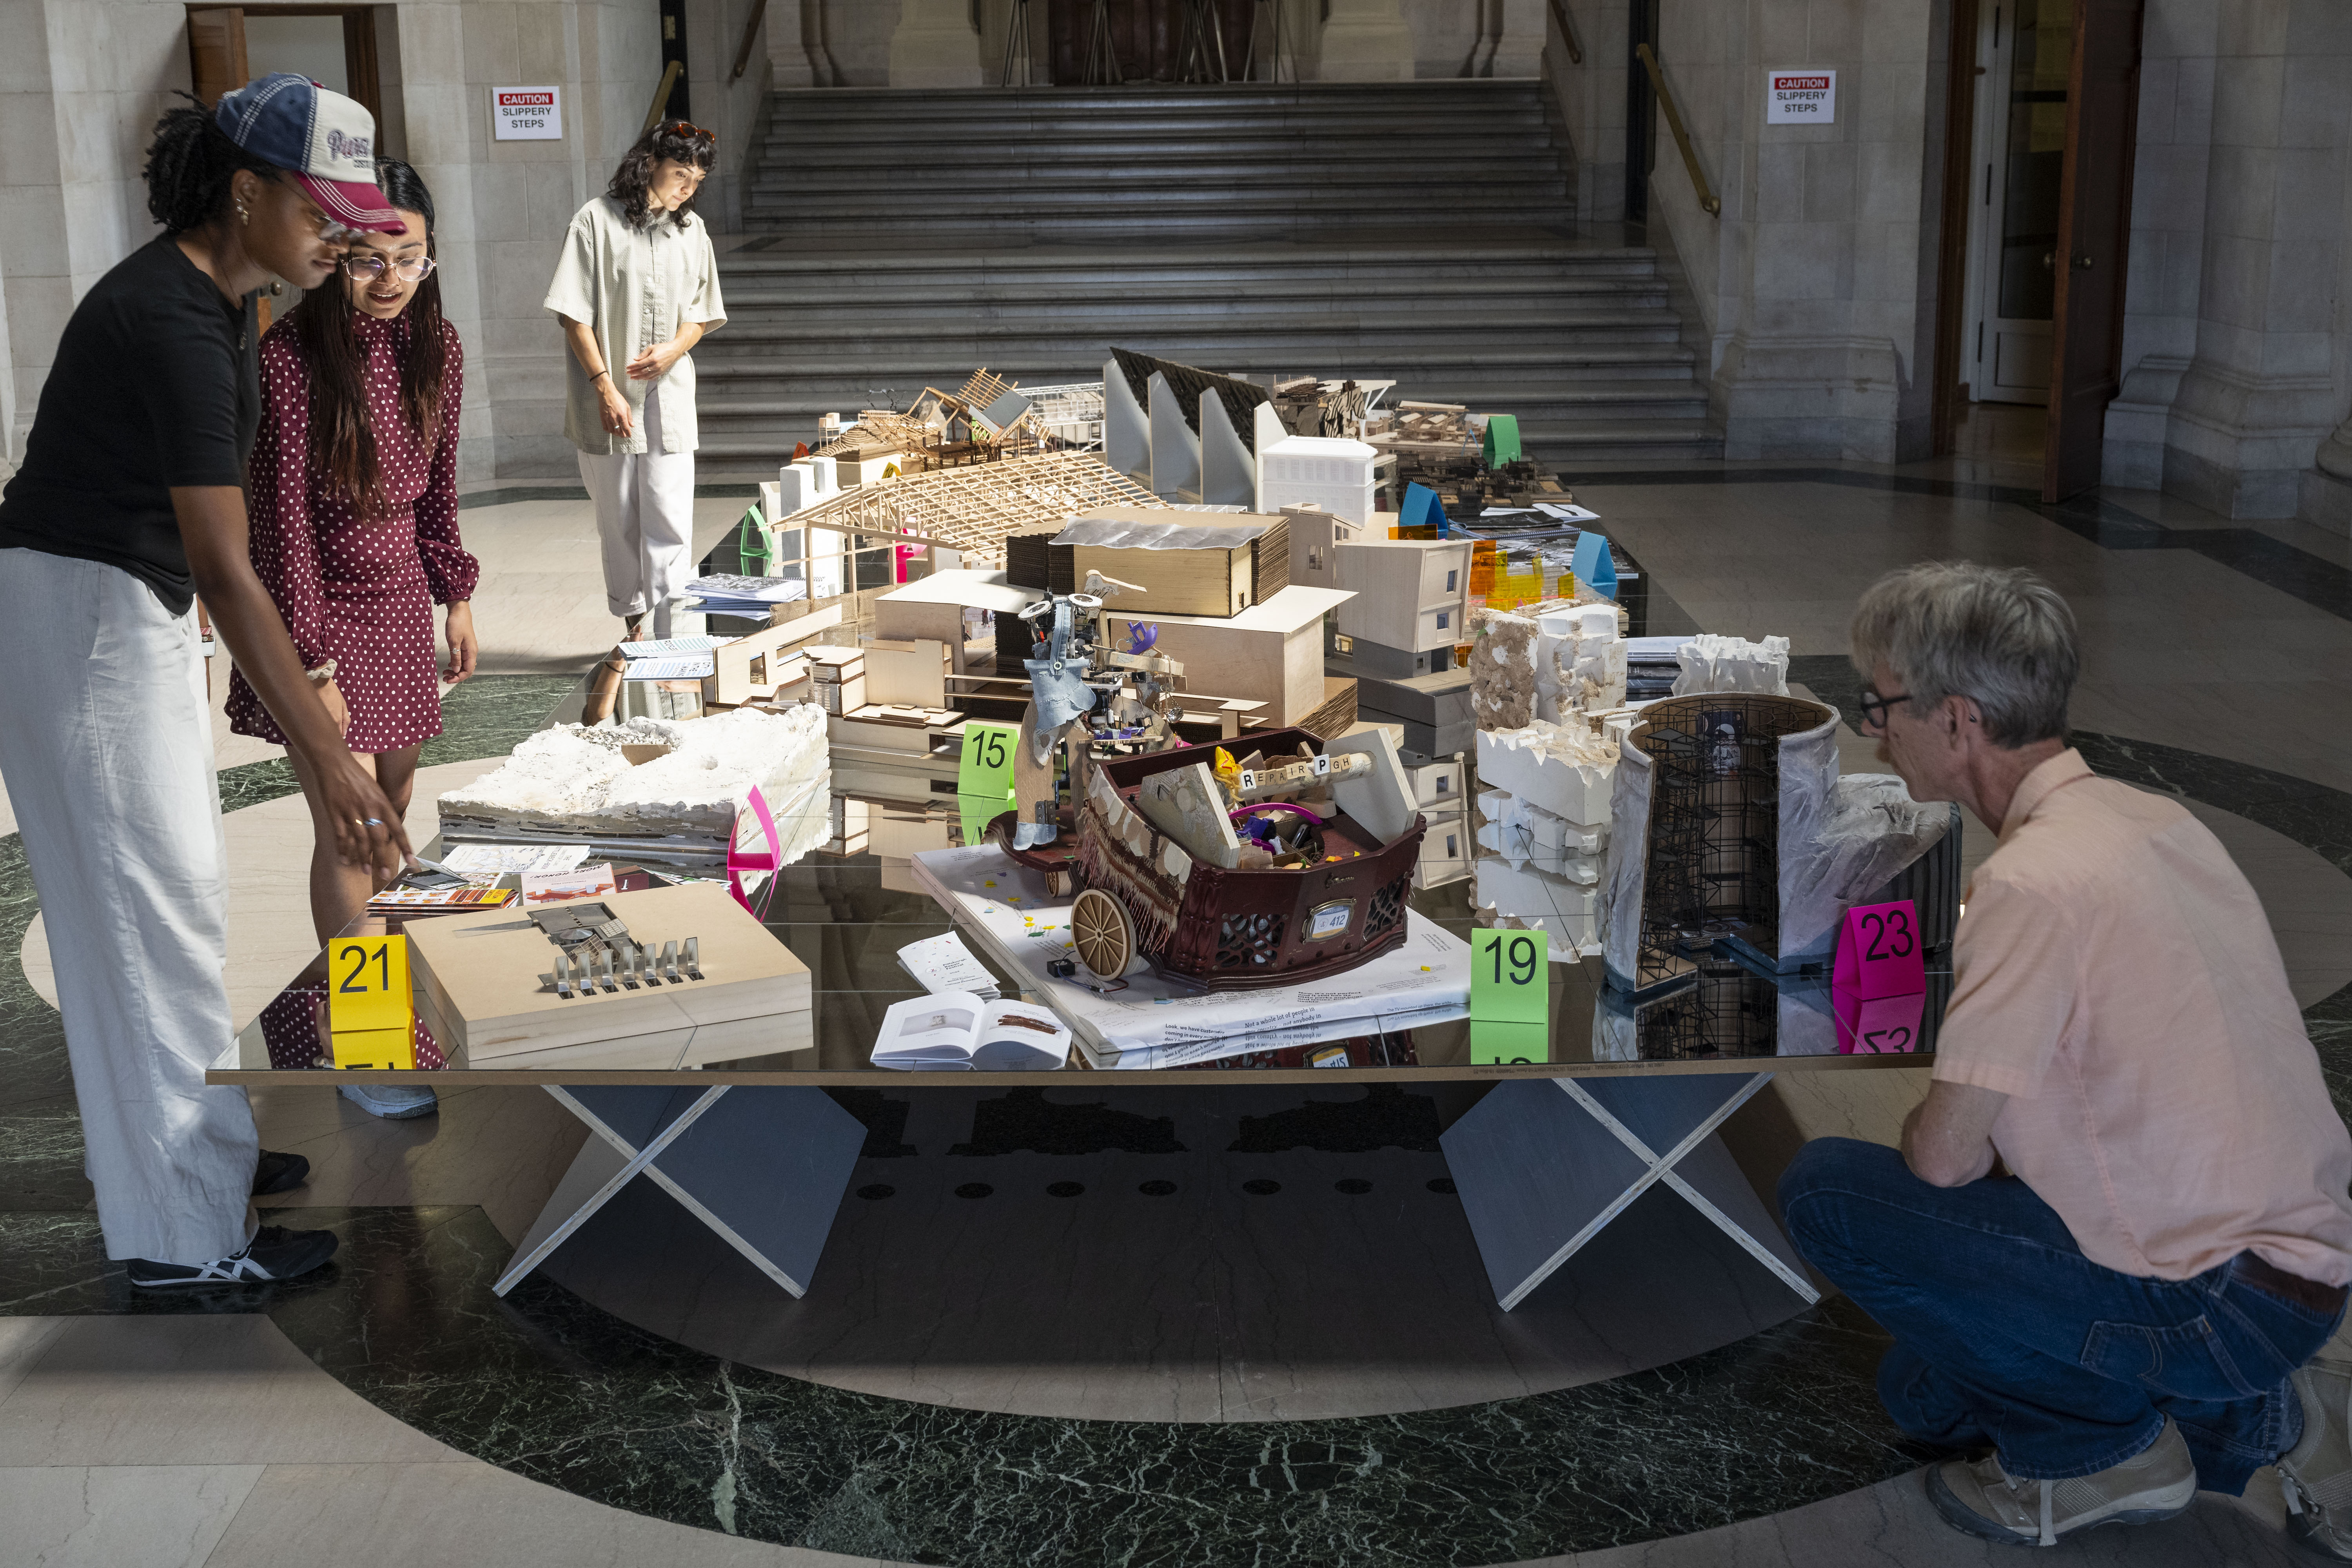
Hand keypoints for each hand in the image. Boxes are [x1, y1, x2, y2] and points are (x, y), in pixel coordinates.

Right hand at [316, 754, 410, 886]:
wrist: (334, 761)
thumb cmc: (357, 776)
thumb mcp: (375, 790)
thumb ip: (382, 809)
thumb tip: (388, 828)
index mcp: (382, 803)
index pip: (398, 829)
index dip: (405, 846)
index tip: (412, 861)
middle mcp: (369, 808)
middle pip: (379, 838)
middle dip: (383, 858)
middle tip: (386, 875)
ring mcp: (351, 811)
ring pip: (360, 840)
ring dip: (363, 857)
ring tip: (366, 871)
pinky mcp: (335, 812)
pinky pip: (341, 835)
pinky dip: (343, 849)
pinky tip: (345, 860)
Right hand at [317, 676, 350, 735]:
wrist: (318, 682)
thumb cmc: (333, 692)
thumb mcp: (343, 704)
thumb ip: (346, 719)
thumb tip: (344, 734)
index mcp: (336, 719)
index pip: (338, 735)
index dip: (338, 737)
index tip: (337, 737)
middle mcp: (327, 721)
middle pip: (329, 734)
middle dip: (330, 735)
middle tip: (329, 731)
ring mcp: (317, 718)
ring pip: (321, 729)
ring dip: (322, 730)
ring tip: (322, 724)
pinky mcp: (309, 715)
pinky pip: (314, 723)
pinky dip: (316, 724)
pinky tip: (315, 720)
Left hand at [443, 602, 477, 683]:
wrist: (459, 612)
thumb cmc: (457, 625)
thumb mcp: (453, 642)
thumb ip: (455, 657)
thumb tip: (456, 670)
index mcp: (471, 652)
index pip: (468, 671)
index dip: (459, 677)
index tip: (448, 680)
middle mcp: (472, 652)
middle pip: (466, 670)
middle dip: (456, 676)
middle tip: (444, 677)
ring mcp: (468, 650)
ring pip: (464, 665)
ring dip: (455, 671)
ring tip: (445, 672)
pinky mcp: (465, 647)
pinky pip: (462, 659)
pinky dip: (455, 664)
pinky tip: (449, 664)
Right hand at [600, 383, 634, 438]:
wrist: (606, 393)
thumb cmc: (617, 398)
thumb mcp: (627, 406)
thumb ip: (629, 417)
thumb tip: (632, 425)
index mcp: (622, 415)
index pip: (626, 428)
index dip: (628, 433)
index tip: (629, 435)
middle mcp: (614, 418)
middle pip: (619, 431)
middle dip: (622, 435)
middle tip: (624, 435)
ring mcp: (608, 418)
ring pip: (612, 431)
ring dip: (616, 434)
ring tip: (618, 433)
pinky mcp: (602, 417)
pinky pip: (605, 427)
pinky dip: (609, 430)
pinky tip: (611, 430)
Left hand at [626, 338, 684, 380]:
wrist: (674, 351)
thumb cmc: (664, 348)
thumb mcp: (652, 347)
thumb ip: (643, 354)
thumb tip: (636, 359)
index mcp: (653, 359)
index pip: (640, 364)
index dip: (632, 366)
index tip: (628, 368)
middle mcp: (656, 366)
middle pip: (642, 371)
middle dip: (634, 373)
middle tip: (628, 373)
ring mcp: (659, 370)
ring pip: (647, 376)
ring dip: (639, 377)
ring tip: (633, 377)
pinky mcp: (661, 372)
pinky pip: (652, 377)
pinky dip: (646, 378)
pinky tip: (642, 378)